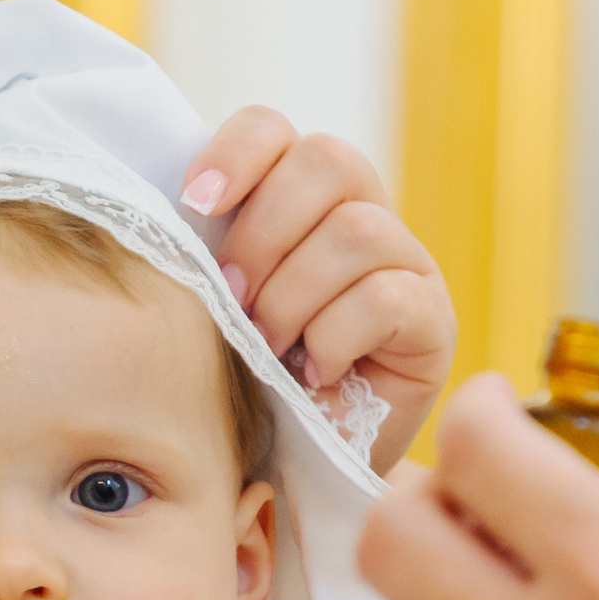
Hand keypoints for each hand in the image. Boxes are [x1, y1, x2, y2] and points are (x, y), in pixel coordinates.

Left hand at [182, 108, 455, 471]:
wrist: (295, 469)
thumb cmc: (247, 386)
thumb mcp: (213, 312)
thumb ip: (204, 256)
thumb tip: (165, 216)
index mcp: (297, 199)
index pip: (274, 129)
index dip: (235, 153)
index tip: (194, 203)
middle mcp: (362, 213)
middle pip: (327, 160)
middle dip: (263, 234)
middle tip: (233, 300)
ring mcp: (406, 264)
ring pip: (356, 231)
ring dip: (293, 297)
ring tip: (270, 349)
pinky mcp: (433, 320)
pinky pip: (385, 298)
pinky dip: (334, 338)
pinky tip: (314, 375)